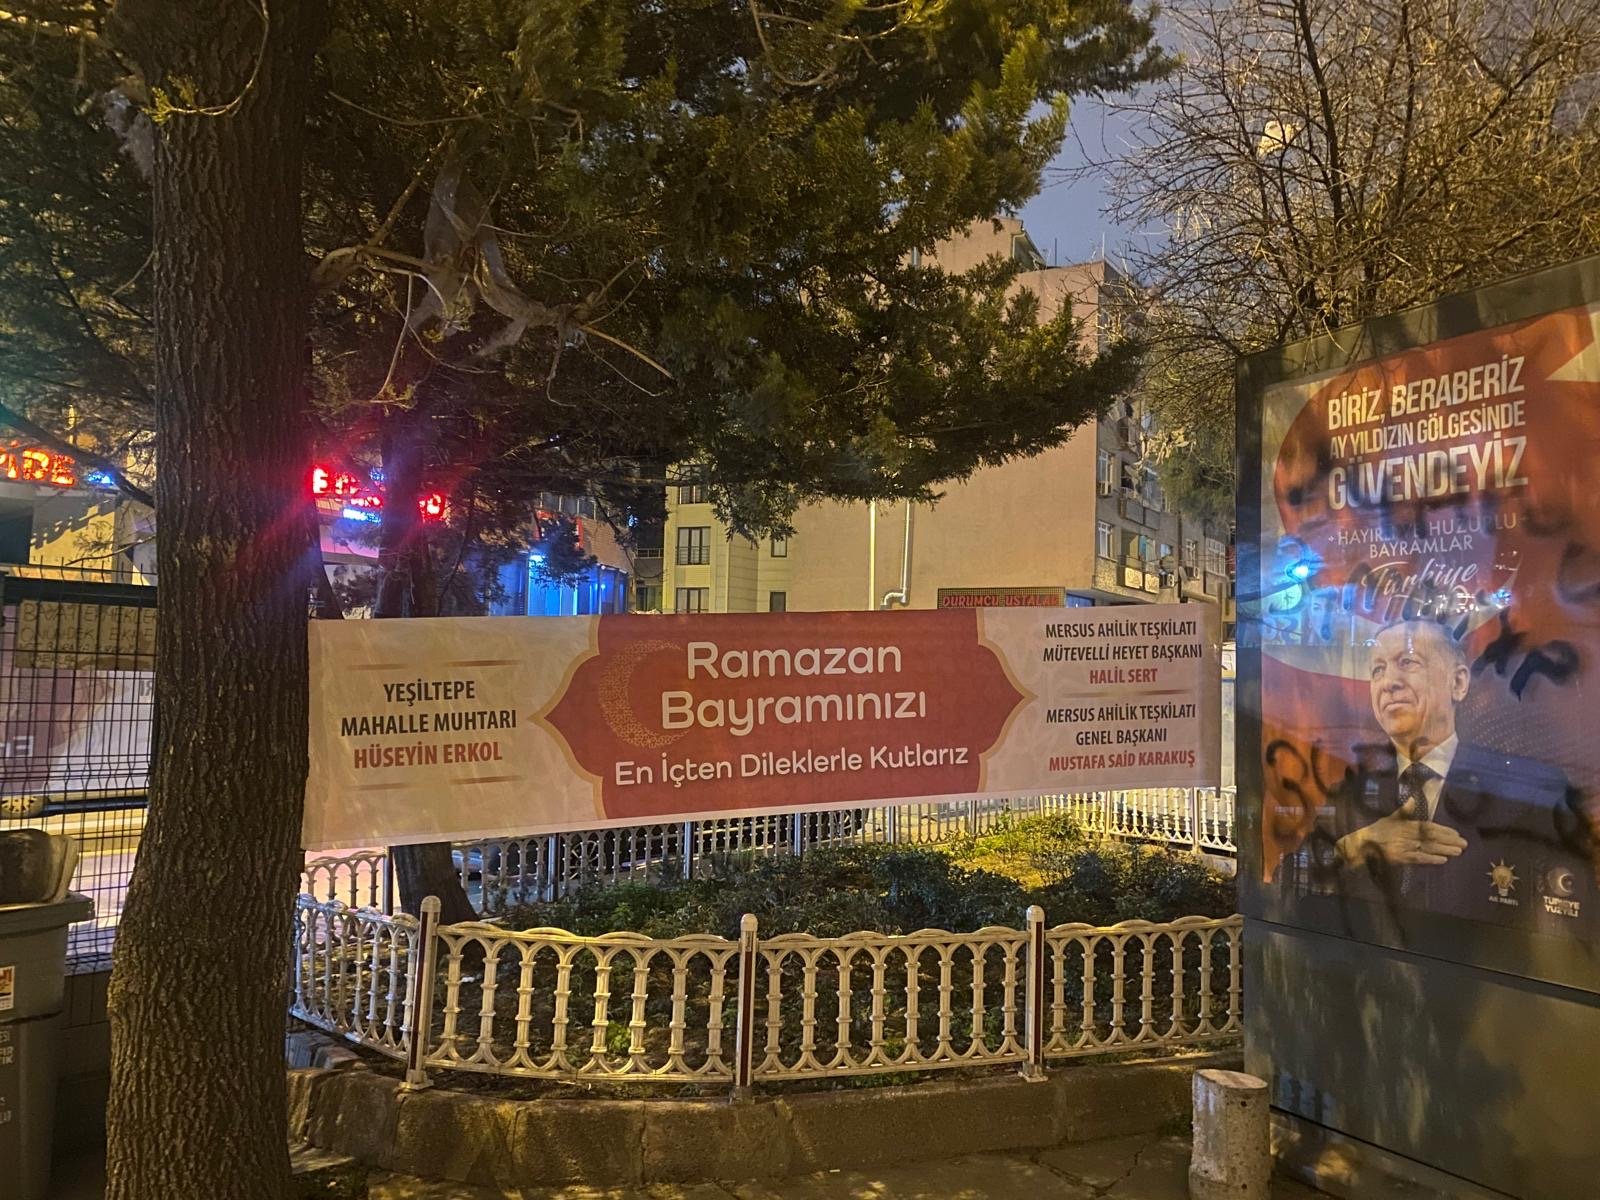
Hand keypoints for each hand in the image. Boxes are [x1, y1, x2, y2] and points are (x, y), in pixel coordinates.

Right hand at [1339, 813, 1467, 866]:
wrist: (1362, 844)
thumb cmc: (1377, 831)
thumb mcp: (1390, 818)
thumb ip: (1403, 811)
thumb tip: (1413, 798)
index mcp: (1407, 824)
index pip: (1429, 826)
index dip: (1444, 830)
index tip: (1457, 833)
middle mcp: (1408, 834)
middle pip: (1432, 837)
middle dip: (1449, 841)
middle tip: (1465, 844)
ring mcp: (1405, 846)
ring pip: (1428, 847)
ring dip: (1444, 850)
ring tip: (1458, 852)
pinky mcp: (1401, 858)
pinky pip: (1418, 858)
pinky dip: (1431, 859)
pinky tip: (1442, 861)